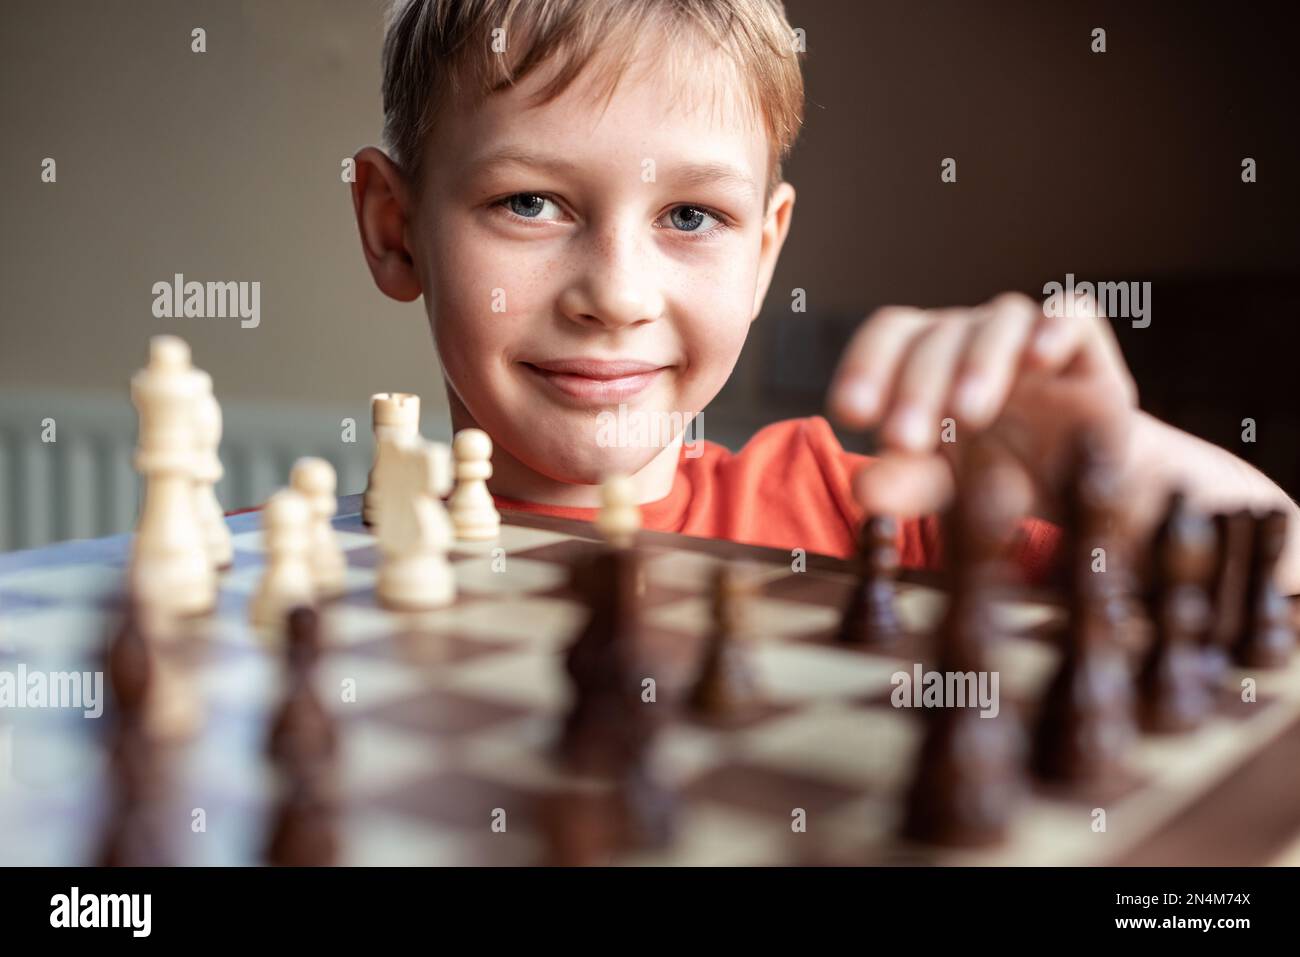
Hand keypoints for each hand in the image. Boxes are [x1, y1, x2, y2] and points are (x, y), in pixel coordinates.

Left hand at [826, 291, 1138, 520]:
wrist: (1078, 486)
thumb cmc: (993, 474)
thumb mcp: (944, 485)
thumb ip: (905, 482)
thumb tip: (860, 489)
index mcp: (925, 355)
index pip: (889, 336)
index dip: (865, 367)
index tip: (850, 415)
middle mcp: (971, 334)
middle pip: (938, 337)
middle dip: (916, 389)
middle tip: (903, 442)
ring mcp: (1027, 333)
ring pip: (1001, 320)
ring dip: (980, 363)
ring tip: (967, 416)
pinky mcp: (1083, 343)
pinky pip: (1072, 314)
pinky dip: (1055, 328)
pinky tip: (1039, 360)